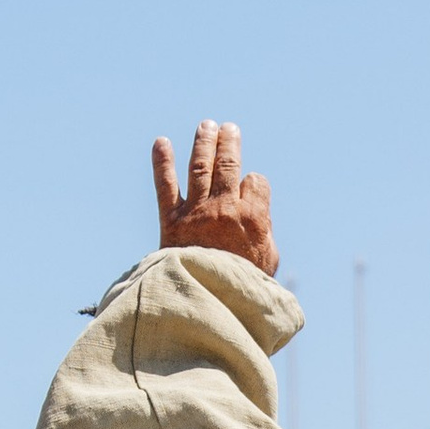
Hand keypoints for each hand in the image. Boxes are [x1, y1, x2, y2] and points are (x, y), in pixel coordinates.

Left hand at [152, 120, 278, 275]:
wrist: (206, 302)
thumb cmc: (242, 288)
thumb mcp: (267, 263)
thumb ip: (265, 233)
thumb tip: (260, 214)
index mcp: (252, 218)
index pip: (256, 182)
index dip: (254, 184)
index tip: (251, 190)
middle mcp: (224, 208)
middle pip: (228, 164)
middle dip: (229, 143)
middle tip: (228, 128)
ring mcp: (196, 212)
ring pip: (200, 167)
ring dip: (203, 142)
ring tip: (206, 126)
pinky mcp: (170, 220)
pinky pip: (165, 185)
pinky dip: (162, 162)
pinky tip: (161, 143)